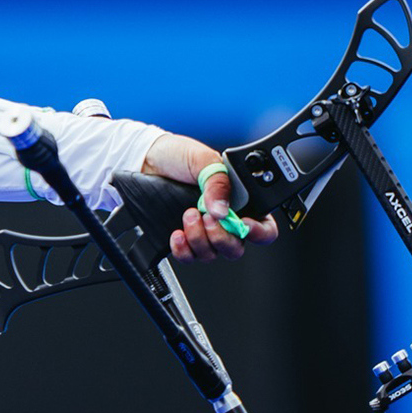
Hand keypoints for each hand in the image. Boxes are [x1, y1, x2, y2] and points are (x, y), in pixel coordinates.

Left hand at [142, 133, 280, 262]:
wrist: (148, 160)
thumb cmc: (180, 156)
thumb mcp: (205, 161)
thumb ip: (218, 184)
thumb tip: (223, 211)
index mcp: (241, 201)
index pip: (263, 226)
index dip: (259, 232)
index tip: (244, 224)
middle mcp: (225, 220)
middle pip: (236, 247)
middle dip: (222, 237)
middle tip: (207, 217)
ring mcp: (204, 231)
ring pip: (212, 254)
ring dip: (199, 238)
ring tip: (188, 214)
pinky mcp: (184, 238)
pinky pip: (189, 257)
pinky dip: (183, 250)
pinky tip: (177, 233)